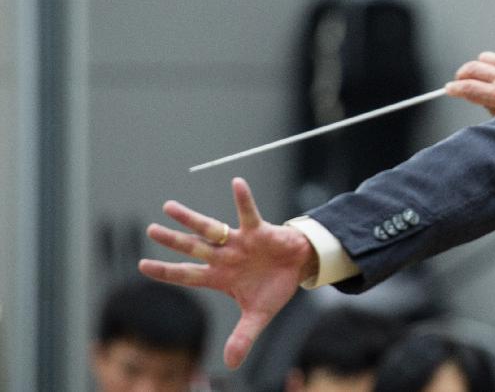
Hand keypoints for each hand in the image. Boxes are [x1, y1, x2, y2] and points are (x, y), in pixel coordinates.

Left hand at [139, 177, 317, 368]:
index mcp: (220, 277)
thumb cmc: (274, 288)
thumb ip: (243, 337)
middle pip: (193, 248)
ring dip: (191, 219)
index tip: (143, 266)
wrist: (298, 267)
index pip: (187, 275)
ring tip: (169, 207)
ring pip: (210, 229)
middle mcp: (224, 257)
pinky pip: (248, 213)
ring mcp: (238, 242)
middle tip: (151, 230)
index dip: (166, 271)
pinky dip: (243, 199)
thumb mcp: (258, 316)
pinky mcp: (258, 230)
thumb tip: (231, 364)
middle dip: (172, 241)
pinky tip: (237, 183)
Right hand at [445, 51, 494, 114]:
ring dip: (480, 67)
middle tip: (461, 81)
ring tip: (484, 76)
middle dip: (461, 75)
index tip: (449, 90)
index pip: (467, 88)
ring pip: (484, 58)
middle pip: (470, 68)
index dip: (453, 89)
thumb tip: (476, 98)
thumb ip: (490, 108)